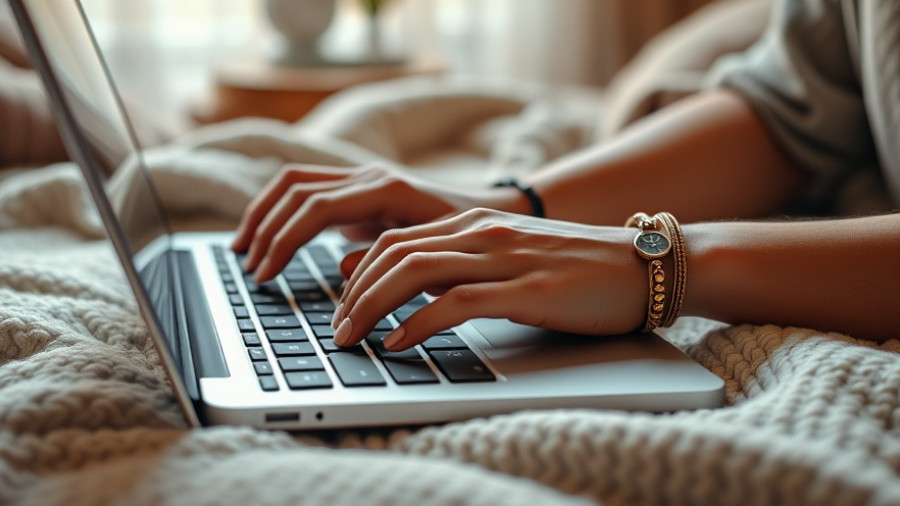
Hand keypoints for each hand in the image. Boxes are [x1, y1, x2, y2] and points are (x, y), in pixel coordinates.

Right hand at [231, 164, 527, 280]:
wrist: (498, 213)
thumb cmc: (472, 239)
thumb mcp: (436, 258)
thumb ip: (391, 263)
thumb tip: (341, 270)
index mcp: (385, 188)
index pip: (315, 208)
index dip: (285, 243)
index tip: (266, 275)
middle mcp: (369, 175)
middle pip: (295, 190)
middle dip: (266, 229)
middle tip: (250, 268)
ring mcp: (362, 177)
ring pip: (295, 182)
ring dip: (264, 214)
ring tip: (245, 250)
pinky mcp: (360, 188)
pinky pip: (307, 189)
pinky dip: (281, 210)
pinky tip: (271, 236)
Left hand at [331, 208, 646, 349]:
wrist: (643, 267)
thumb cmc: (577, 269)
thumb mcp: (511, 256)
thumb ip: (464, 264)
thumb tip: (412, 291)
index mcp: (477, 222)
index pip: (398, 239)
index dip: (360, 272)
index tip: (342, 304)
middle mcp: (483, 232)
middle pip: (395, 253)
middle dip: (355, 293)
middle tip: (337, 329)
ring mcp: (504, 258)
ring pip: (416, 271)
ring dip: (372, 306)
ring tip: (352, 337)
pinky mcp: (526, 290)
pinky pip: (456, 303)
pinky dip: (418, 323)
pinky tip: (398, 342)